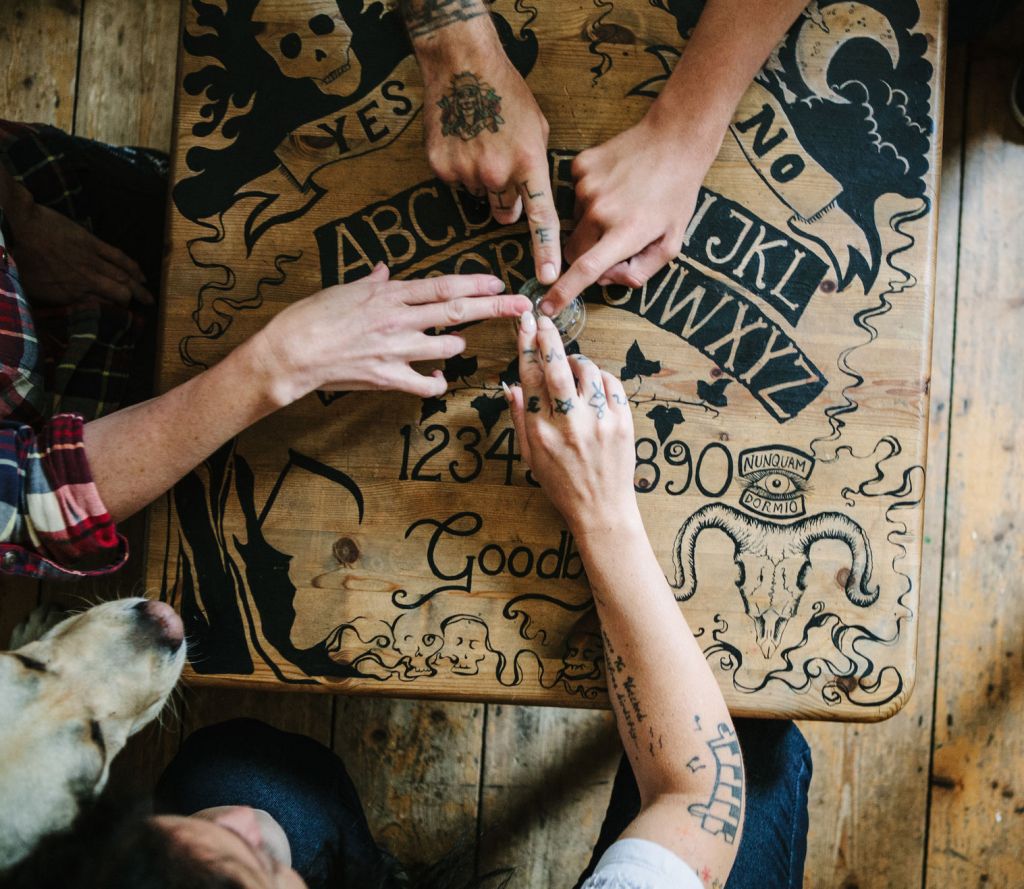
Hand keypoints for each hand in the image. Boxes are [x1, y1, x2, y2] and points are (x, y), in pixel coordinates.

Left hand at [10, 201, 151, 306]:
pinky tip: (141, 275)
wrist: (17, 227)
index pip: (100, 309)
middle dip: (131, 304)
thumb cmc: (18, 260)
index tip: (120, 319)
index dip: (113, 315)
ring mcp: (92, 261)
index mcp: (69, 294)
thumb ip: (53, 301)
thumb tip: (68, 311)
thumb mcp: (32, 290)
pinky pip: (119, 257)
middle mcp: (86, 280)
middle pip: (118, 295)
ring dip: (138, 289)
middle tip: (140, 309)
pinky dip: (133, 267)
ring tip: (148, 297)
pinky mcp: (93, 243)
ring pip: (123, 277)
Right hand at [253, 264, 530, 406]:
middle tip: (523, 305)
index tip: (499, 281)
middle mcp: (398, 319)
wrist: (289, 354)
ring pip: (447, 346)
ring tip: (451, 344)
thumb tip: (383, 271)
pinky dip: (437, 382)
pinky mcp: (388, 377)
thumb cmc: (310, 318)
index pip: (442, 285)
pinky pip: (427, 383)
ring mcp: (396, 350)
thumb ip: (370, 283)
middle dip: (495, 307)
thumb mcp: (341, 290)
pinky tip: (438, 380)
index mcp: (389, 294)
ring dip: (456, 345)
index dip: (475, 283)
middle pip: (457, 311)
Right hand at [420, 50, 560, 284]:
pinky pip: (455, 183)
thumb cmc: (506, 93)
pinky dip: (458, 168)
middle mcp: (497, 174)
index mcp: (528, 163)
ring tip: (480, 143)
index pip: (540, 218)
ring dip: (481, 180)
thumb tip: (529, 200)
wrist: (462, 64)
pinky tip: (461, 141)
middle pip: (505, 212)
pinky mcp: (441, 168)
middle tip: (501, 169)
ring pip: (478, 196)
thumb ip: (535, 168)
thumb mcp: (537, 129)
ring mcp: (466, 172)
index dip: (545, 251)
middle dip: (506, 200)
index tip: (549, 278)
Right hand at [505, 311, 638, 533]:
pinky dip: (601, 376)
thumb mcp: (529, 456)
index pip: (530, 378)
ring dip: (577, 360)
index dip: (525, 347)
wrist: (601, 510)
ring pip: (587, 371)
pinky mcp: (623, 424)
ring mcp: (599, 423)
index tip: (524, 325)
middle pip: (557, 367)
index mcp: (541, 432)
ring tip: (571, 364)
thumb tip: (510, 386)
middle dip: (548, 338)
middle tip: (543, 321)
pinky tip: (593, 382)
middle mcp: (569, 425)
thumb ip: (520, 418)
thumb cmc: (561, 485)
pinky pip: (612, 384)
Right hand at [540, 115, 715, 314]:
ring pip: (575, 222)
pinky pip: (574, 195)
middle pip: (574, 250)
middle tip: (613, 242)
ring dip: (593, 223)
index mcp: (625, 232)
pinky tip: (614, 185)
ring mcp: (587, 186)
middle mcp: (600, 211)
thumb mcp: (671, 243)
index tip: (546, 307)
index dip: (563, 293)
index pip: (586, 270)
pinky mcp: (580, 167)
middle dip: (587, 255)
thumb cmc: (676, 195)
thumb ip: (640, 271)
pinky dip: (590, 197)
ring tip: (622, 204)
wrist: (673, 140)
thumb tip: (606, 280)